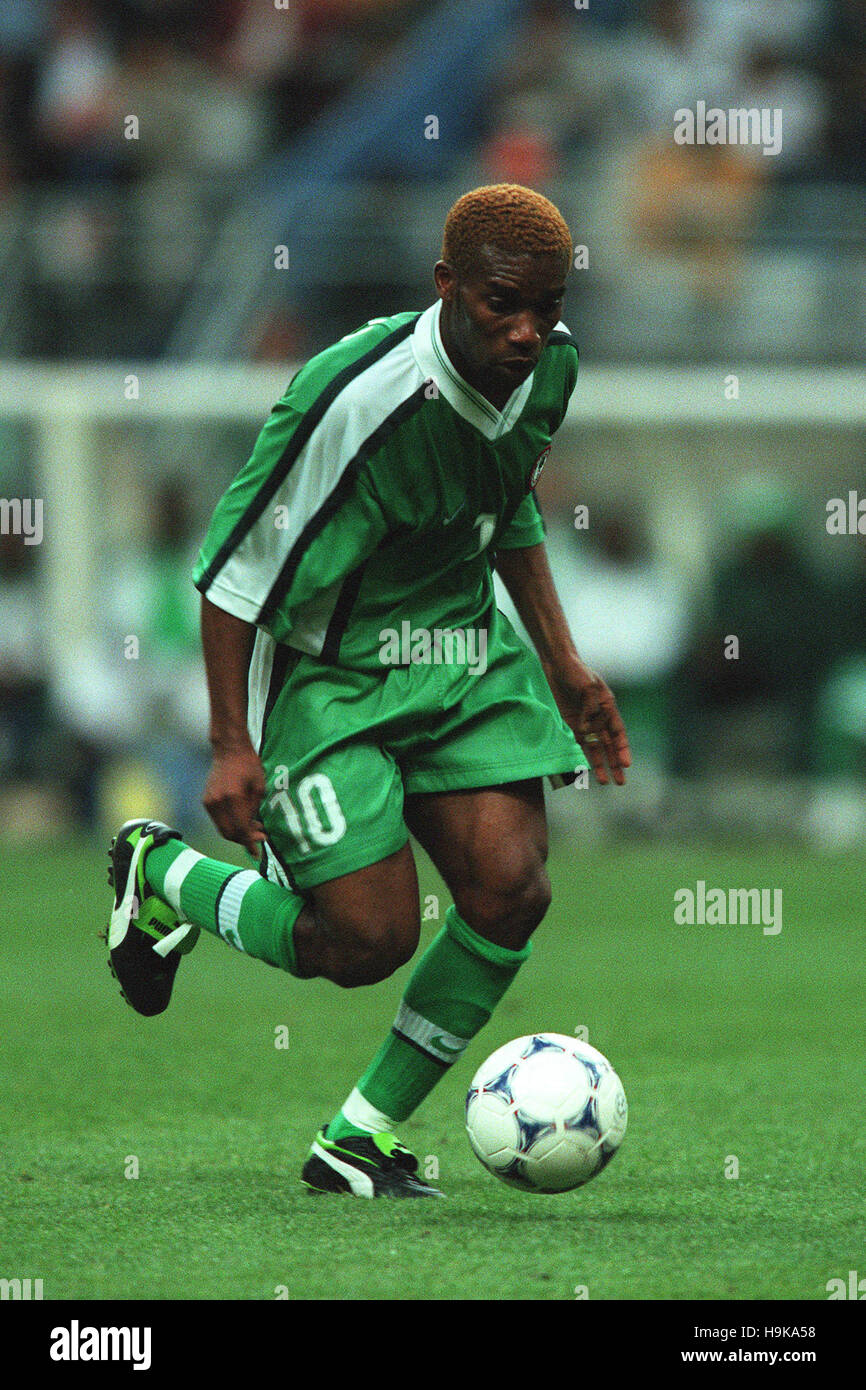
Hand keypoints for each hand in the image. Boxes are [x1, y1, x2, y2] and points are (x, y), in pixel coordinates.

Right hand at [203, 741, 266, 856]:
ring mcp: (209, 802)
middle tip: (260, 837)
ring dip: (237, 834)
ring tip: (254, 829)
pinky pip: (218, 821)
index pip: (240, 829)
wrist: (229, 749)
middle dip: (244, 840)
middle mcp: (217, 802)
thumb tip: (252, 831)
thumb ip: (254, 811)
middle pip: (229, 833)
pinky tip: (242, 820)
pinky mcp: (206, 800)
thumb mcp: (259, 788)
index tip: (258, 852)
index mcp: (233, 798)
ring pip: (222, 829)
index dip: (250, 843)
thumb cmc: (249, 765)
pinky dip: (229, 825)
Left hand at [546, 657, 630, 786]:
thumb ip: (589, 708)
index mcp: (607, 708)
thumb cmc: (576, 671)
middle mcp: (597, 718)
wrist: (556, 665)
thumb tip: (586, 730)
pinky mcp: (568, 725)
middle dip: (614, 763)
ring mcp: (583, 723)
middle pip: (608, 745)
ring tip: (604, 782)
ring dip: (599, 765)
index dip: (622, 749)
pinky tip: (582, 770)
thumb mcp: (587, 686)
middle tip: (620, 782)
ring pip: (594, 748)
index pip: (618, 732)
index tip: (625, 764)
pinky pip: (575, 744)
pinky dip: (579, 757)